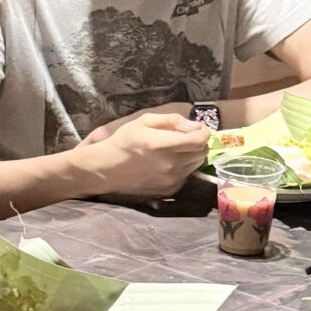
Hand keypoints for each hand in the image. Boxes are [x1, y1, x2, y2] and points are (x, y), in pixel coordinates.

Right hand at [79, 110, 209, 198]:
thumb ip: (172, 120)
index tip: (198, 128)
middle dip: (199, 142)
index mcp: (164, 145)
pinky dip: (184, 167)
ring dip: (192, 155)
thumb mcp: (145, 121)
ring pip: (196, 165)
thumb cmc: (124, 140)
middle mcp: (171, 165)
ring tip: (176, 150)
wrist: (107, 169)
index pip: (199, 140)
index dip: (203, 132)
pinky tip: (168, 163)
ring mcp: (172, 180)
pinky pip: (187, 175)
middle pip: (202, 153)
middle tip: (187, 137)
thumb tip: (194, 126)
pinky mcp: (170, 190)